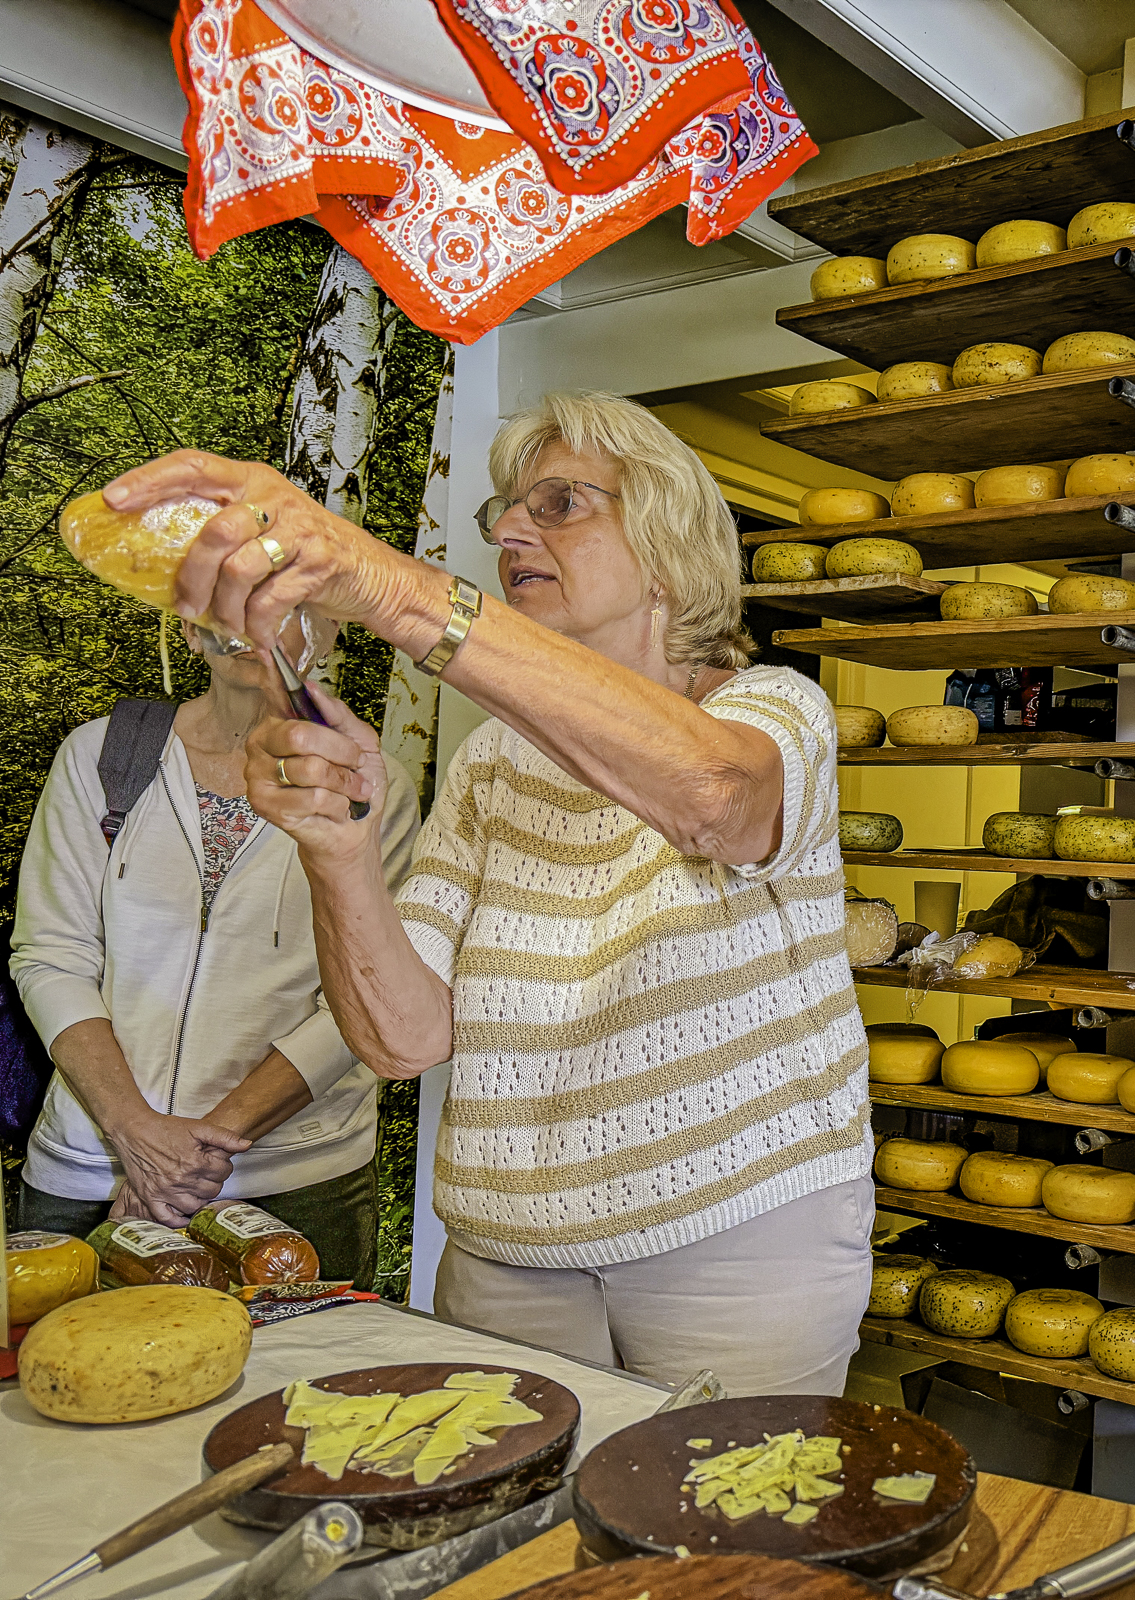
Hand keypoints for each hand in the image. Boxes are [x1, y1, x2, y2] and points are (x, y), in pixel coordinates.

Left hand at [101, 451, 394, 650]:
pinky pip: (273, 598)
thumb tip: (161, 572)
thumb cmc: (306, 555)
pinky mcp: (320, 561)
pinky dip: (257, 626)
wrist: (370, 574)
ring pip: (241, 569)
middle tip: (185, 607)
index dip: (150, 480)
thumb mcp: (262, 532)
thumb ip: (220, 537)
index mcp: (251, 481)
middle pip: (214, 532)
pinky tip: (256, 638)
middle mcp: (274, 497)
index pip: (192, 466)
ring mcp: (300, 528)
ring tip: (228, 627)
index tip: (115, 499)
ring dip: (226, 610)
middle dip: (193, 578)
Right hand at [110, 1110, 249, 1227]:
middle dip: (214, 1181)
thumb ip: (224, 1136)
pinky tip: (184, 1214)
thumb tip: (247, 1144)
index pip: (223, 1173)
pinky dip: (178, 1220)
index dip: (224, 1166)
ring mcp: (165, 1192)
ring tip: (198, 1188)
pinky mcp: (150, 1198)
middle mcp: (181, 1180)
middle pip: (212, 1191)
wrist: (135, 1131)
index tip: (217, 1163)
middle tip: (208, 1174)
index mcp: (195, 1162)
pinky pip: (167, 1218)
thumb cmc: (166, 1128)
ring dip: (201, 1198)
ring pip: (194, 1206)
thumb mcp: (198, 1127)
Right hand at [246, 680, 386, 861]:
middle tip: (354, 764)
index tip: (268, 650)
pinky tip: (335, 808)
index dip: (272, 674)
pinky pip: (312, 797)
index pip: (274, 694)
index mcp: (281, 723)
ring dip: (344, 783)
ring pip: (310, 769)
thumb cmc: (354, 785)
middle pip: (300, 734)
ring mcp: (259, 776)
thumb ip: (337, 713)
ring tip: (350, 791)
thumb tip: (312, 688)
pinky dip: (337, 804)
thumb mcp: (359, 741)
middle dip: (341, 751)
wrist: (356, 830)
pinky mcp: (266, 806)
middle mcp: (261, 745)